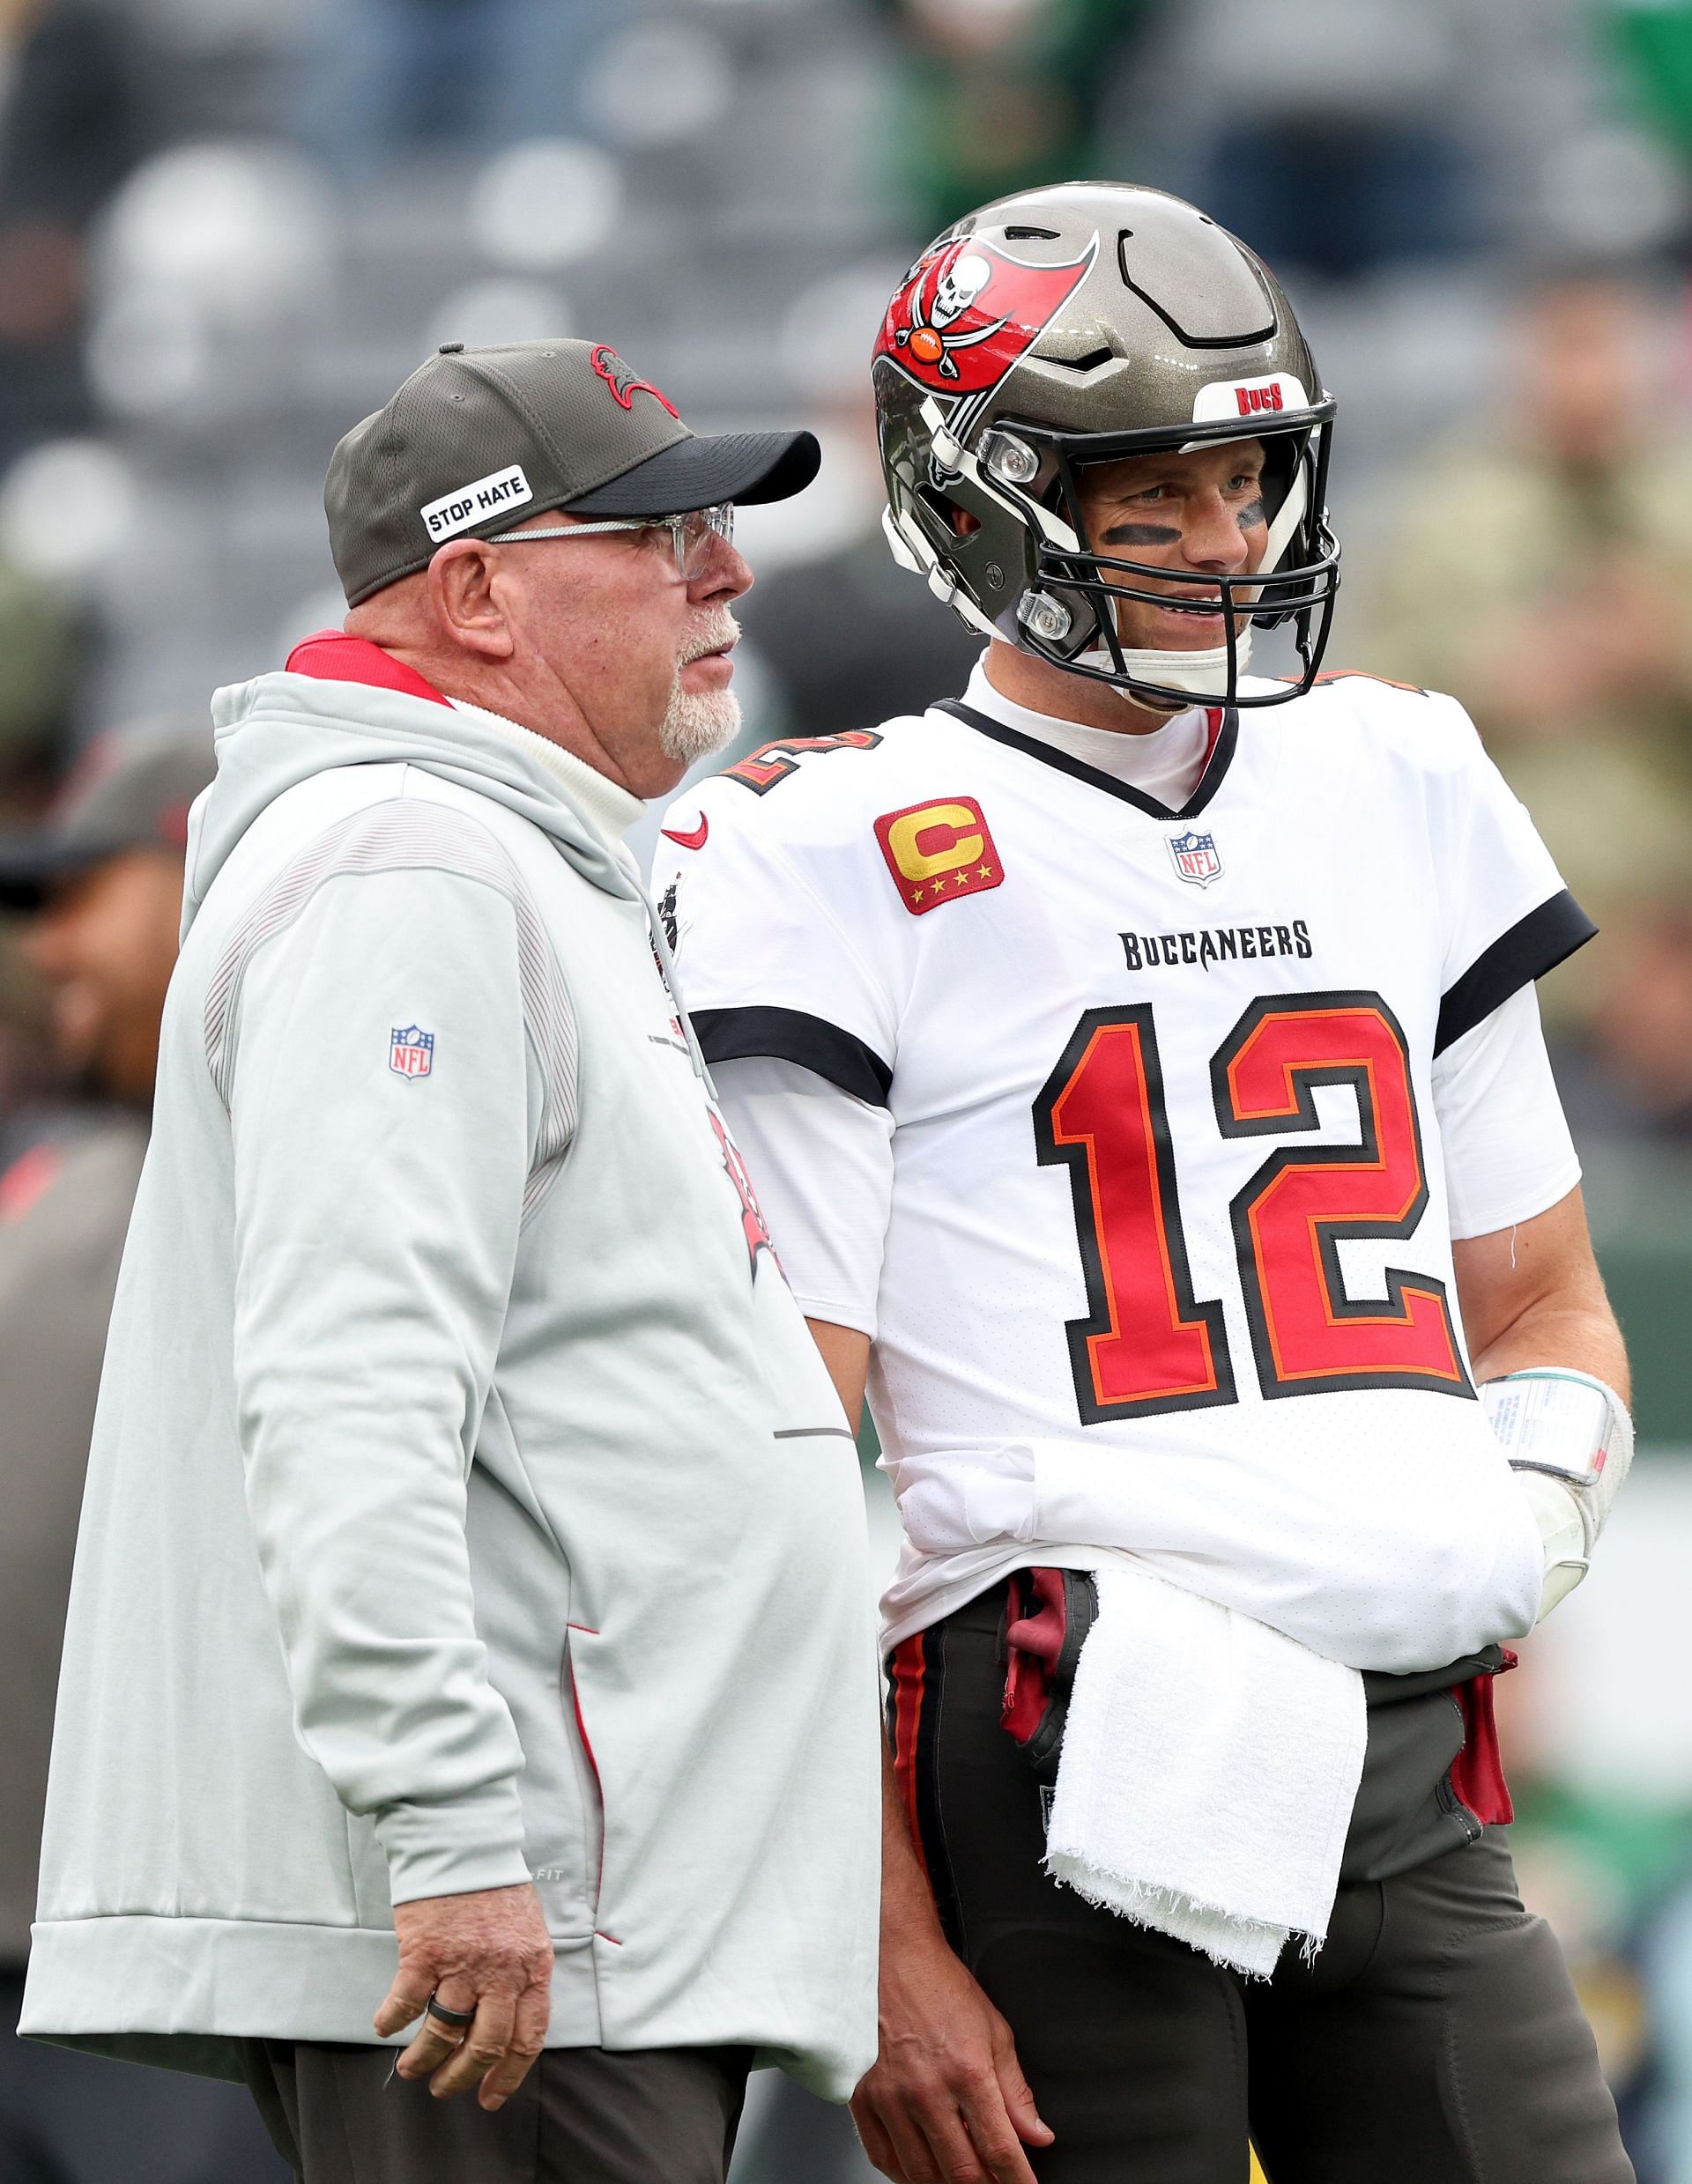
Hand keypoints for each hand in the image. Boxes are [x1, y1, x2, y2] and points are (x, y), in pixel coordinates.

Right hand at [373, 1881, 553, 2108]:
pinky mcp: (425, 1952)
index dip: (509, 2075)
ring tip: (411, 2069)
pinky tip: (385, 2027)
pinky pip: (405, 2003)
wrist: (464, 1843)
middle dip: (462, 2077)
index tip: (490, 2097)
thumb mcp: (527, 1930)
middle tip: (444, 2088)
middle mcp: (502, 1970)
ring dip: (424, 2059)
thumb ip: (521, 1974)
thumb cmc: (495, 1887)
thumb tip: (505, 2021)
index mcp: (533, 1966)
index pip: (528, 2036)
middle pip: (486, 2045)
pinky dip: (392, 2021)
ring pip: (443, 2032)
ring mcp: (463, 1962)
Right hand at [851, 1917, 1052, 2183]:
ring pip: (921, 2173)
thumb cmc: (938, 1986)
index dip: (1018, 2180)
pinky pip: (882, 2157)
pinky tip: (920, 2169)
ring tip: (960, 2176)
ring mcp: (890, 2097)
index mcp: (967, 2071)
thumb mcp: (994, 2031)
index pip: (1000, 2149)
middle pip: (961, 2172)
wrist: (889, 1956)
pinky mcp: (861, 2098)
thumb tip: (1037, 2134)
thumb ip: (1016, 2091)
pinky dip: (905, 2175)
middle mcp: (926, 2090)